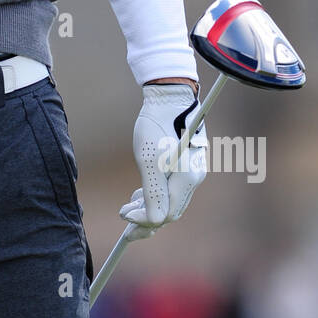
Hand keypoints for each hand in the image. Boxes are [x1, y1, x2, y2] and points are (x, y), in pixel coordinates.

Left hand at [120, 82, 207, 233]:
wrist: (170, 96)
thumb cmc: (157, 123)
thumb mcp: (148, 159)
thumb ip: (153, 191)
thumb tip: (153, 221)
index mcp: (188, 178)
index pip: (165, 213)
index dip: (143, 220)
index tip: (122, 215)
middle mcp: (195, 177)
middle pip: (171, 211)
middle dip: (146, 219)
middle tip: (124, 220)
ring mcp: (193, 171)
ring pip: (172, 201)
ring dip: (149, 207)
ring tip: (129, 204)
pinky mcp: (188, 164)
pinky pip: (173, 190)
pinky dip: (156, 196)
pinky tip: (140, 192)